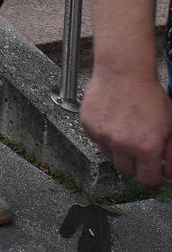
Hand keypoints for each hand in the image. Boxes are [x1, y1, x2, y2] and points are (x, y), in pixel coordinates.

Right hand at [81, 69, 171, 185]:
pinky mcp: (89, 127)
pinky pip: (98, 141)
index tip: (153, 170)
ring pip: (111, 157)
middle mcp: (122, 145)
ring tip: (125, 129)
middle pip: (127, 172)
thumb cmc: (148, 93)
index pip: (148, 181)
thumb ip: (171, 153)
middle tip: (140, 147)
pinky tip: (113, 120)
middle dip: (136, 164)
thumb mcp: (170, 125)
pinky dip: (105, 136)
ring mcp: (103, 137)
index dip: (153, 176)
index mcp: (146, 147)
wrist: (123, 71)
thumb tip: (168, 172)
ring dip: (119, 150)